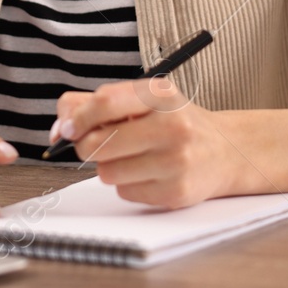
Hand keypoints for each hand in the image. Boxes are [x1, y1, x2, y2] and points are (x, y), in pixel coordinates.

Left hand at [54, 81, 287, 207]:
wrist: (227, 151)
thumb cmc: (175, 123)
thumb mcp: (144, 100)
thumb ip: (95, 104)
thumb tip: (59, 128)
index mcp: (161, 95)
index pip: (105, 102)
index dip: (77, 117)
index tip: (67, 129)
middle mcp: (172, 126)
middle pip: (99, 143)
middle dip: (89, 147)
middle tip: (102, 144)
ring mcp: (176, 162)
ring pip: (107, 173)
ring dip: (111, 167)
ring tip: (135, 157)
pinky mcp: (176, 192)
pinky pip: (125, 192)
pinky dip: (129, 184)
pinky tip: (150, 173)